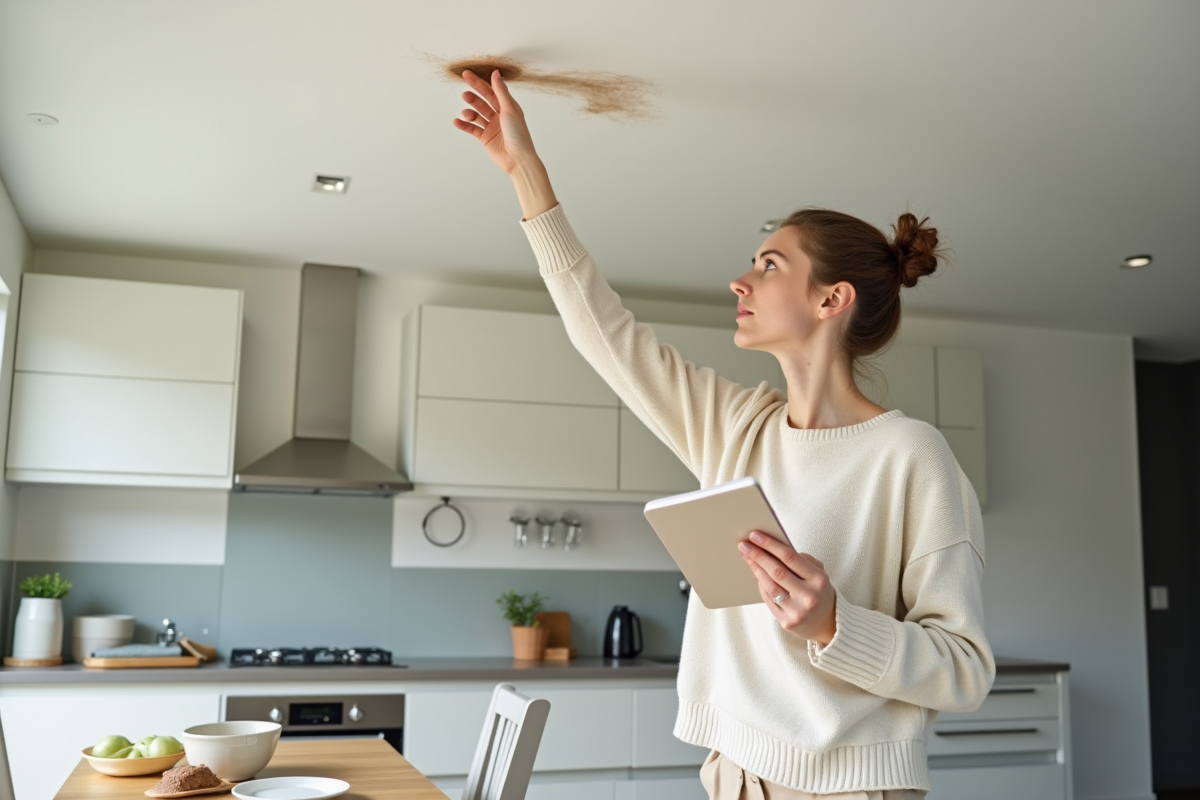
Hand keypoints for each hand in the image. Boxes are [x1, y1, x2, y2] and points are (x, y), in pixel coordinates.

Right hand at [451, 69, 557, 219]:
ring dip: (469, 112)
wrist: (518, 159)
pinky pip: (472, 129)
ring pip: (476, 115)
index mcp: (507, 107)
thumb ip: (500, 91)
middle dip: (473, 96)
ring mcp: (491, 127)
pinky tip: (457, 121)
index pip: (491, 91)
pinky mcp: (485, 138)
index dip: (479, 83)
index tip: (467, 74)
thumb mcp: (509, 110)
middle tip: (464, 92)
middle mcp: (499, 115)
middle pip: (483, 102)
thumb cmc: (519, 134)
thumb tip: (495, 73)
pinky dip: (464, 125)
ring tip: (466, 113)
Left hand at [739, 531, 836, 644]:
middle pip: (777, 571)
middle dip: (758, 556)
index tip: (755, 535)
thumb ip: (803, 561)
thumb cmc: (819, 592)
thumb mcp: (819, 574)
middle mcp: (809, 596)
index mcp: (819, 579)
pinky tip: (758, 576)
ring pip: (770, 586)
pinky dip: (762, 586)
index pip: (790, 557)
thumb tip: (776, 547)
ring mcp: (798, 612)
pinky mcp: (787, 623)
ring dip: (756, 570)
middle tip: (744, 545)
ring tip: (748, 558)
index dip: (770, 545)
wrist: (829, 624)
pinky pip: (769, 600)